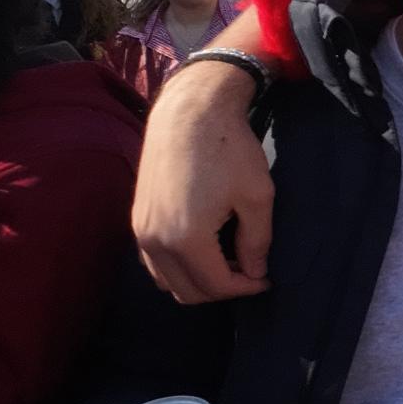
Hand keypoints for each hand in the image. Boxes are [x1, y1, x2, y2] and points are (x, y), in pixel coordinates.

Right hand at [134, 60, 272, 302]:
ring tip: (226, 259)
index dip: (245, 288)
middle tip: (247, 271)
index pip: (216, 286)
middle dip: (221, 289)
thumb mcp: (257, 195)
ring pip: (167, 281)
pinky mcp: (137, 217)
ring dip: (197, 280)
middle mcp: (155, 241)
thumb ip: (257, 241)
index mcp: (186, 239)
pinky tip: (203, 246)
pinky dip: (177, 266)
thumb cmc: (228, 149)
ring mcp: (141, 230)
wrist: (190, 110)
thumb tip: (255, 272)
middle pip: (188, 292)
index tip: (265, 279)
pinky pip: (154, 261)